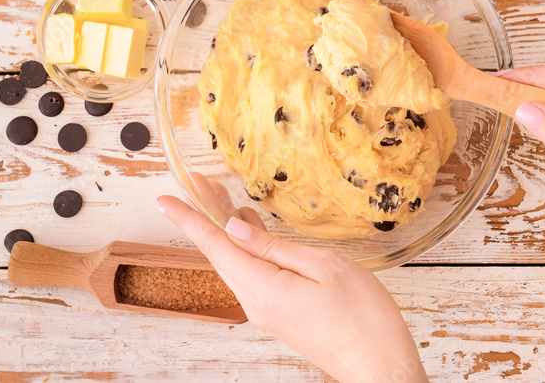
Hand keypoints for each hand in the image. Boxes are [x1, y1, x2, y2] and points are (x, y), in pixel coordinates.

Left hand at [155, 186, 426, 382]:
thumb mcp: (324, 268)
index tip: (164, 199)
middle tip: (200, 181)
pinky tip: (250, 230)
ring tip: (221, 196)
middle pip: (222, 252)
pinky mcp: (279, 315)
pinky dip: (246, 248)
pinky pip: (252, 275)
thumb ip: (274, 247)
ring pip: (236, 263)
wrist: (380, 368)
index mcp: (263, 288)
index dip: (189, 218)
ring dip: (227, 230)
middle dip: (207, 215)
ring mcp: (266, 311)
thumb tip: (235, 227)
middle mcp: (256, 303)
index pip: (215, 245)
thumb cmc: (364, 319)